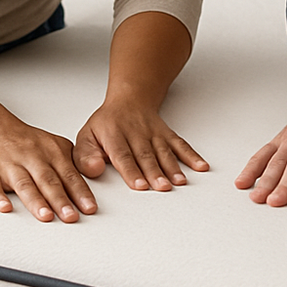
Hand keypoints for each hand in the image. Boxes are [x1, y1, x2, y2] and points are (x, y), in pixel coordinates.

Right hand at [0, 114, 96, 222]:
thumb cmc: (24, 142)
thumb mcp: (52, 146)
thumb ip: (70, 165)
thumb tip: (89, 186)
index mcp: (50, 152)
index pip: (69, 175)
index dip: (80, 192)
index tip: (89, 208)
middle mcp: (31, 157)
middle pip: (48, 181)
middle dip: (61, 200)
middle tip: (71, 216)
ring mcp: (8, 164)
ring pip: (24, 184)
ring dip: (35, 201)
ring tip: (46, 216)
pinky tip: (5, 208)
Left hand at [74, 98, 208, 190]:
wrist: (129, 99)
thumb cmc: (106, 124)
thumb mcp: (86, 136)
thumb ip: (85, 156)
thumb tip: (93, 169)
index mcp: (114, 136)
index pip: (123, 155)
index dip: (131, 171)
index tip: (139, 185)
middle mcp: (136, 134)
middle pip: (146, 155)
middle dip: (155, 172)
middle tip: (162, 187)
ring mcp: (154, 134)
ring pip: (164, 152)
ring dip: (173, 167)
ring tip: (179, 181)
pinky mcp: (167, 134)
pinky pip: (180, 144)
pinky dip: (192, 156)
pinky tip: (201, 166)